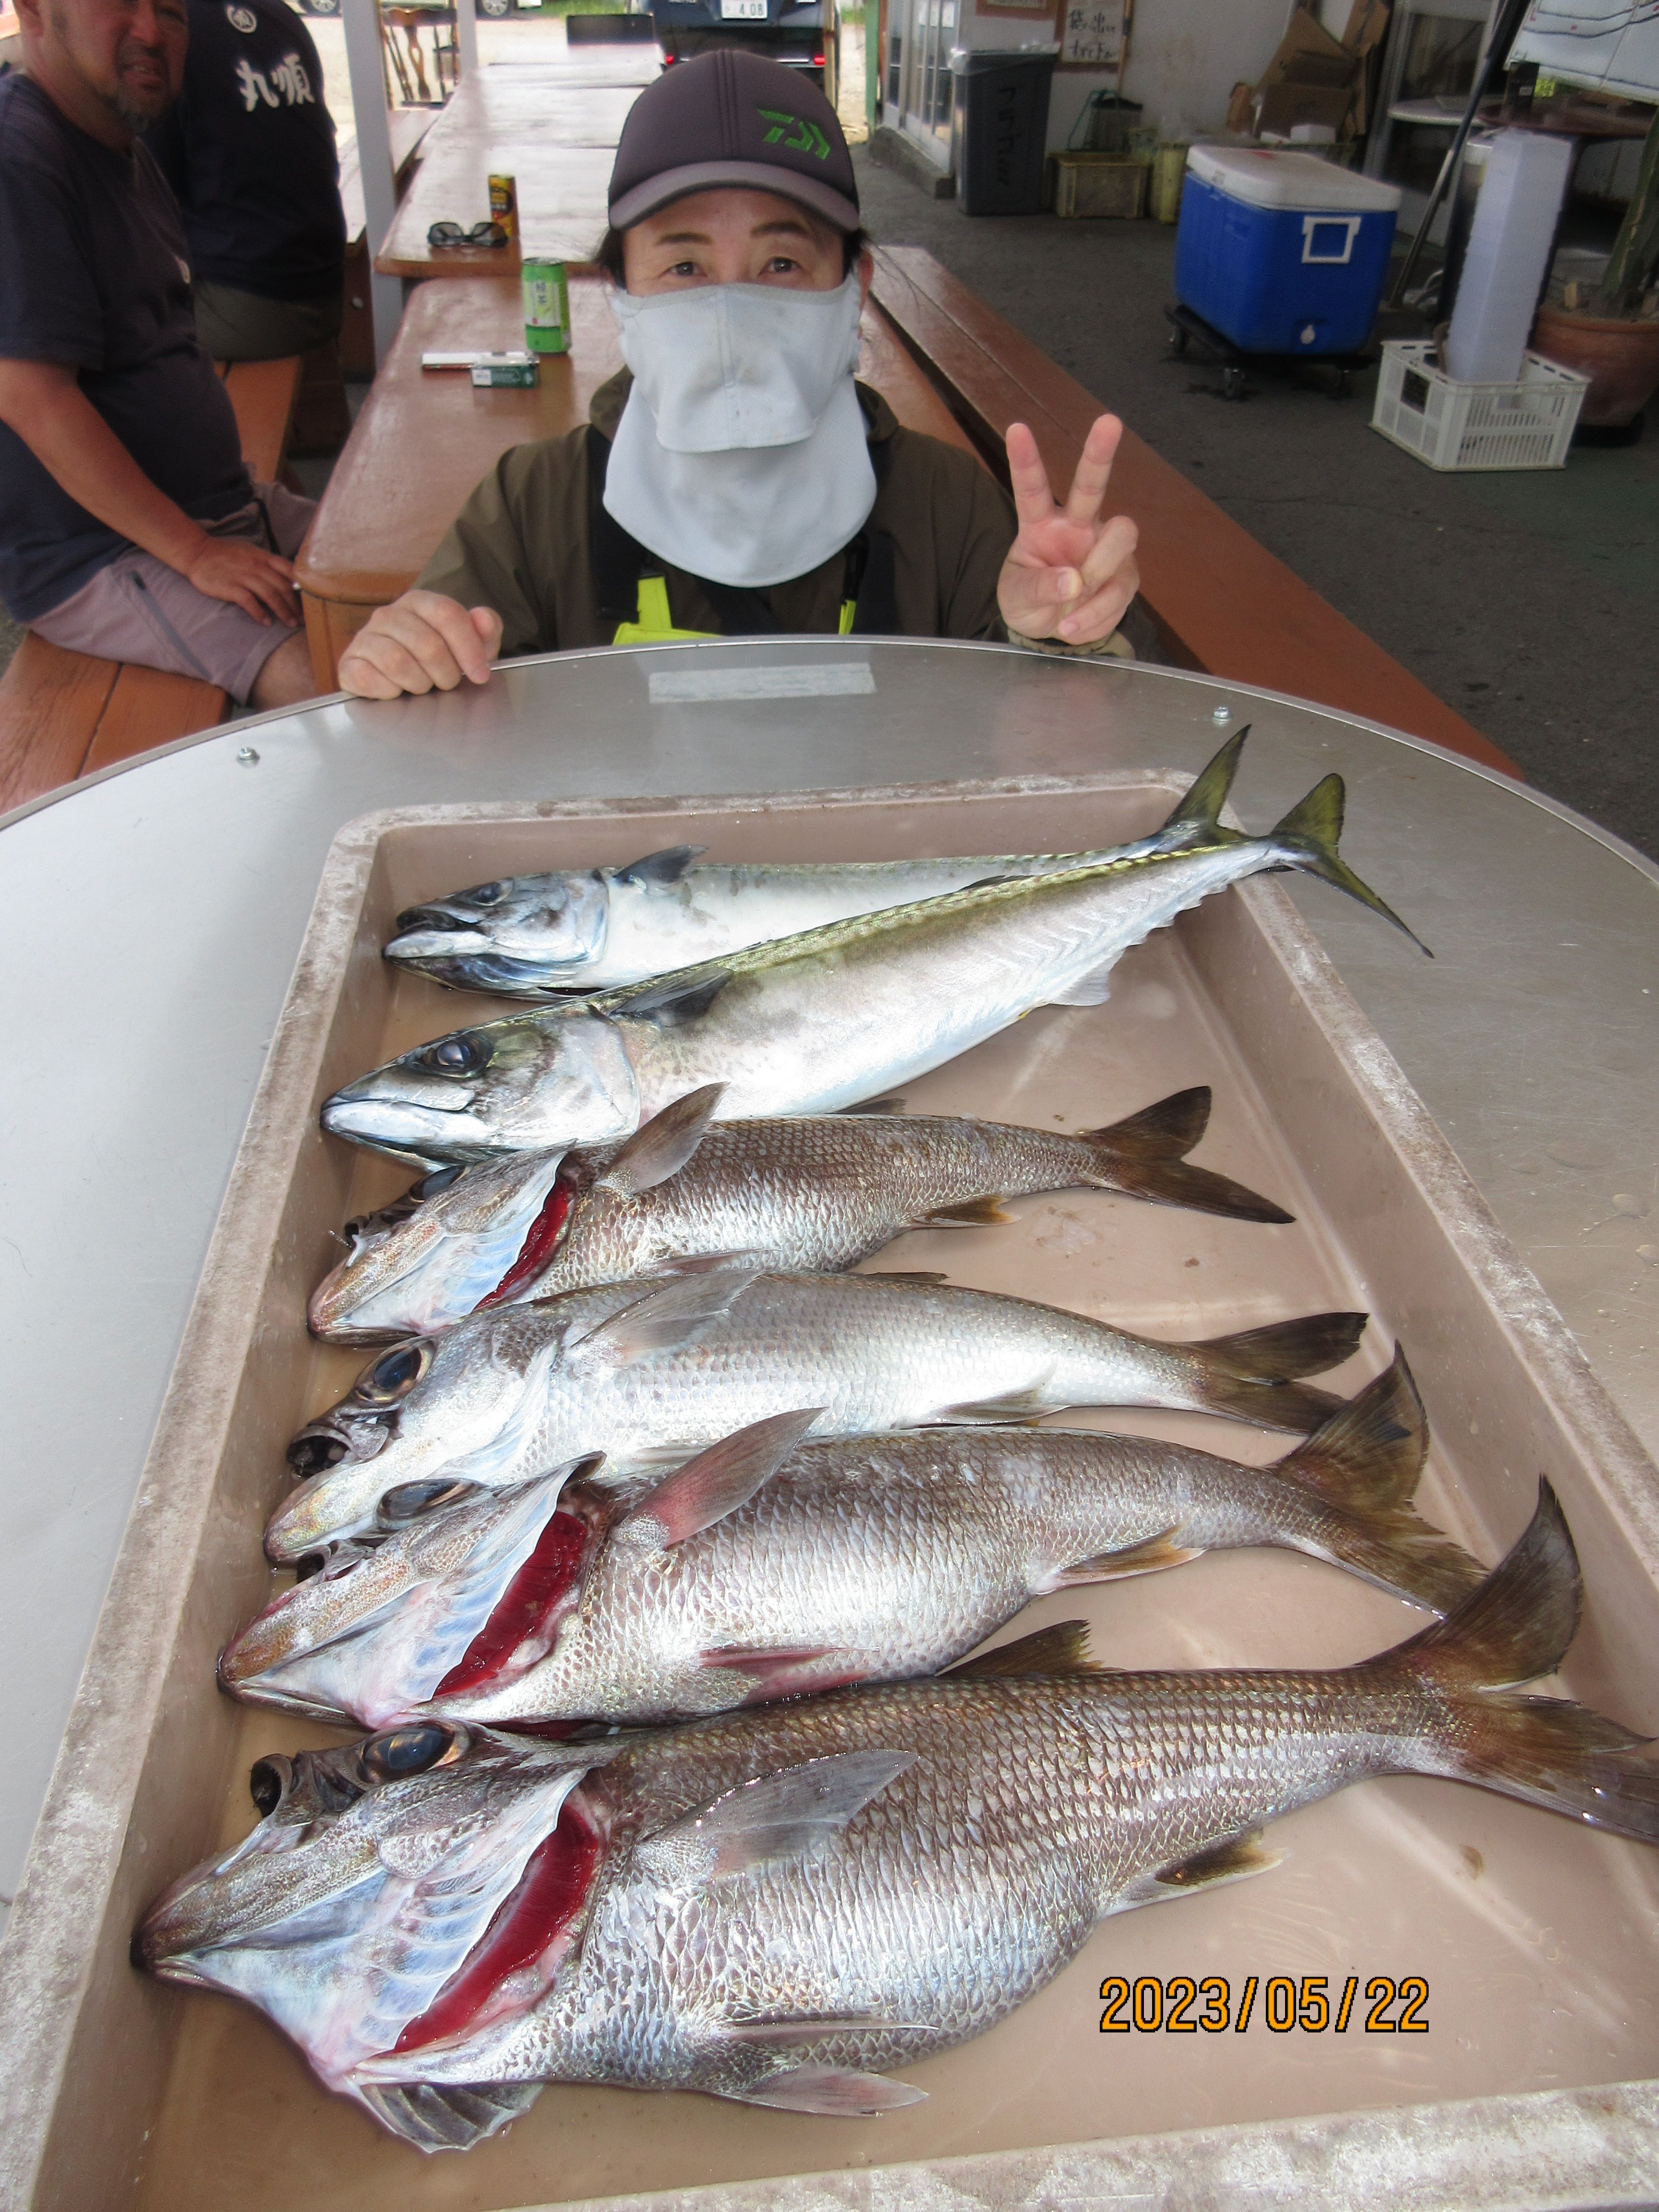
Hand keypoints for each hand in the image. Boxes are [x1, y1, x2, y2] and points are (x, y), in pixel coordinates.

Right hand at [185, 535, 299, 625]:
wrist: (197, 552)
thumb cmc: (225, 554)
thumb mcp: (250, 552)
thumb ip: (268, 563)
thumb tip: (288, 577)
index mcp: (263, 556)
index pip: (289, 570)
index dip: (302, 587)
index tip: (308, 601)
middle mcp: (256, 565)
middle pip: (282, 586)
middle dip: (295, 605)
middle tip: (302, 619)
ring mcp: (243, 575)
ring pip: (270, 595)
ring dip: (283, 611)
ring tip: (290, 623)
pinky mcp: (230, 586)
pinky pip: (249, 602)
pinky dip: (259, 613)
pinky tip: (266, 622)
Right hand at [338, 592, 503, 699]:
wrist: (395, 685)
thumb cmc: (435, 663)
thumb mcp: (468, 647)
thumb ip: (484, 631)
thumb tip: (483, 618)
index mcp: (418, 602)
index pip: (447, 614)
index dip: (469, 647)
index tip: (480, 674)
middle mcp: (388, 615)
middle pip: (427, 643)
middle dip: (446, 673)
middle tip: (447, 683)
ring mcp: (365, 638)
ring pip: (398, 662)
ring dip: (419, 684)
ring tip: (423, 687)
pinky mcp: (349, 664)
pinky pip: (370, 678)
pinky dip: (390, 691)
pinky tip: (396, 691)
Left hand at [997, 415, 1139, 646]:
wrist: (1050, 630)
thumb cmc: (1029, 600)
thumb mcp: (1017, 598)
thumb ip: (1039, 587)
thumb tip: (1075, 582)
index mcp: (1040, 525)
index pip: (1032, 489)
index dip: (1025, 460)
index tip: (1017, 428)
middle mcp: (1077, 527)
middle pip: (1092, 485)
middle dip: (1100, 453)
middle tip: (1110, 421)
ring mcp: (1104, 548)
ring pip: (1121, 536)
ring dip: (1099, 571)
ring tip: (1072, 604)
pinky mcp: (1124, 576)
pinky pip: (1120, 590)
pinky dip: (1096, 614)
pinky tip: (1075, 624)